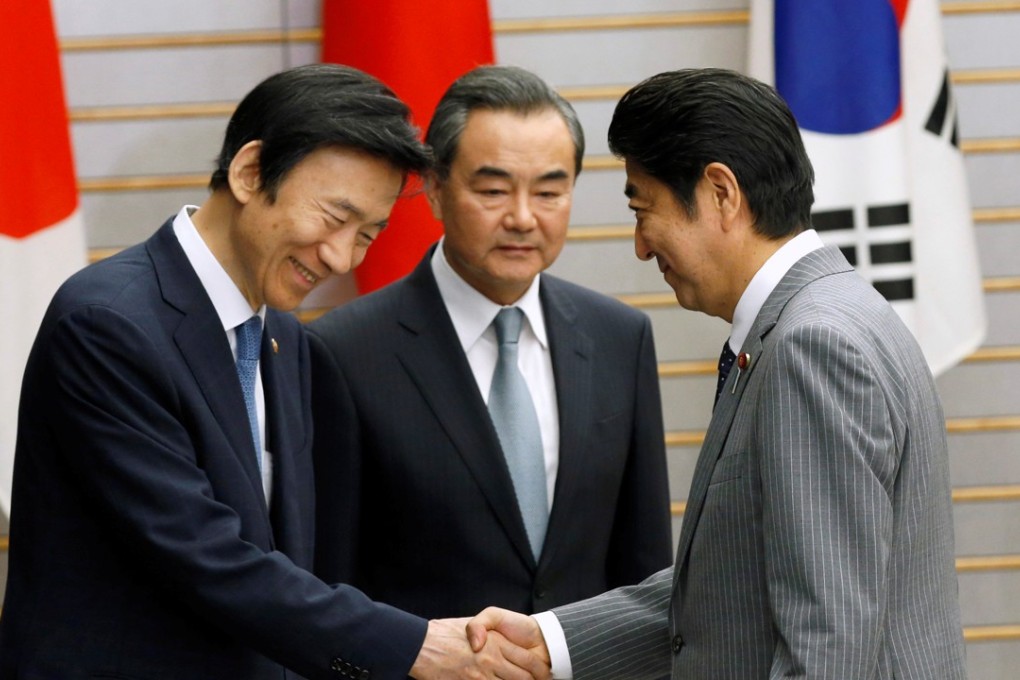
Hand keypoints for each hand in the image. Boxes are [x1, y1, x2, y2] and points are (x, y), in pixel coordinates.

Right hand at [409, 617, 549, 679]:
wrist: (419, 644)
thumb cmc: (443, 633)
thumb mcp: (470, 623)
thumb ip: (487, 632)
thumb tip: (496, 644)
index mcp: (495, 643)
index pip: (528, 661)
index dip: (540, 672)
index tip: (545, 676)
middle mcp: (491, 660)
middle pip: (523, 678)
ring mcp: (480, 676)